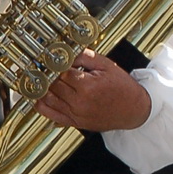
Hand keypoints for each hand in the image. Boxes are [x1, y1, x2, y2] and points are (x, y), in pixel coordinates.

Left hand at [35, 50, 151, 131]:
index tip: (48, 57)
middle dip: (46, 74)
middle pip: (52, 84)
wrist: (134, 110)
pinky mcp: (74, 122)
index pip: (61, 71)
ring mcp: (76, 114)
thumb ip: (86, 57)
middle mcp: (79, 102)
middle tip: (41, 65)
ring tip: (38, 78)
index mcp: (88, 86)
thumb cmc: (122, 88)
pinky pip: (50, 114)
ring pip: (48, 99)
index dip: (53, 63)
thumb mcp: (107, 66)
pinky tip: (38, 95)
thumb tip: (68, 51)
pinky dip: (41, 105)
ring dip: (41, 88)